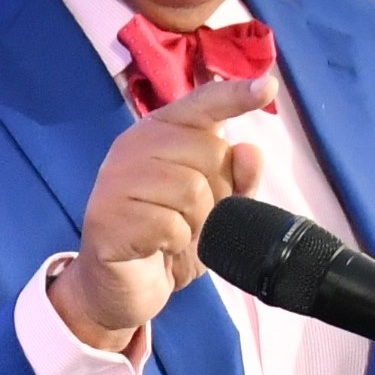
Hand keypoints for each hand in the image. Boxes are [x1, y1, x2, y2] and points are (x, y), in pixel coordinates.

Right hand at [51, 75, 276, 349]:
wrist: (119, 289)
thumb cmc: (167, 240)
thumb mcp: (215, 209)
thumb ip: (237, 179)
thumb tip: (250, 149)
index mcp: (158, 134)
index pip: (201, 104)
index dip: (235, 94)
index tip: (268, 85)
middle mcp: (132, 148)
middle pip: (208, 151)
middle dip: (216, 193)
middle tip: (193, 219)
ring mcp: (114, 181)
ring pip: (191, 190)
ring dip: (196, 223)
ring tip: (175, 236)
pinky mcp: (106, 218)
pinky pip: (169, 225)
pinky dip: (175, 244)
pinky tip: (157, 248)